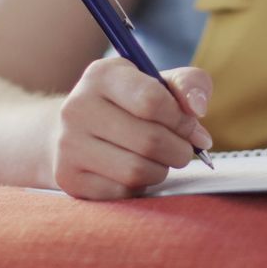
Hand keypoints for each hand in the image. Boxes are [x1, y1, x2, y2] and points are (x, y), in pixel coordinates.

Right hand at [50, 57, 213, 199]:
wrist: (76, 131)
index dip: (181, 119)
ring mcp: (69, 145)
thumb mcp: (157, 82)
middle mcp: (77, 108)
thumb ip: (188, 84)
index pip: (152, 100)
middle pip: (149, 140)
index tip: (191, 125)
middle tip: (183, 149)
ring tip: (159, 160)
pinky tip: (135, 172)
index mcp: (101, 75)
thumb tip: (197, 108)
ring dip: (161, 170)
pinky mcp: (70, 178)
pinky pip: (122, 192)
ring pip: (137, 171)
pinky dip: (139, 186)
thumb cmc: (128, 105)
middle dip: (179, 149)